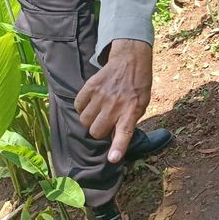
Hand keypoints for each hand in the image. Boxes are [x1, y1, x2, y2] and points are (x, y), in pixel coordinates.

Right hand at [74, 39, 151, 163]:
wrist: (131, 61)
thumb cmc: (137, 87)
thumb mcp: (140, 106)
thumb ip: (128, 122)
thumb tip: (113, 140)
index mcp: (131, 112)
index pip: (124, 133)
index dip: (117, 148)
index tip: (112, 159)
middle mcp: (116, 105)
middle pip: (96, 132)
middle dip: (99, 130)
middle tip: (106, 121)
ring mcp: (102, 96)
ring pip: (84, 121)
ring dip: (89, 119)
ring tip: (98, 110)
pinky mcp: (90, 87)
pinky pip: (78, 106)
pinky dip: (82, 107)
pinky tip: (91, 102)